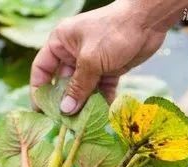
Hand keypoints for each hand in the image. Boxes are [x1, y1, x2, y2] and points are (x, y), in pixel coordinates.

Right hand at [31, 0, 178, 114]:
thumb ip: (78, 87)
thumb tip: (66, 110)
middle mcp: (73, 53)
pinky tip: (102, 116)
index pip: (42, 69)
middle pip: (63, 83)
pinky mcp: (109, 70)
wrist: (148, 20)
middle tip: (63, 124)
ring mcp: (92, 62)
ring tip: (82, 124)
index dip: (39, 90)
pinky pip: (101, 90)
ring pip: (83, 89)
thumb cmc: (114, 31)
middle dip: (64, 103)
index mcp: (61, 42)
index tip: (40, 111)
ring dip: (83, 105)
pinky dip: (102, 102)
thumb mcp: (91, 60)